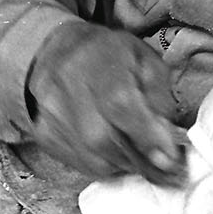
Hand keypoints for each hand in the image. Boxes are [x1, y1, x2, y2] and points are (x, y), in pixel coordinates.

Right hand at [25, 20, 183, 184]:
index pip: (120, 104)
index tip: (170, 159)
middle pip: (102, 139)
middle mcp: (66, 86)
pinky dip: (103, 163)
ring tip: (134, 147)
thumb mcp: (148, 62)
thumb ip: (161, 102)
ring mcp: (50, 112)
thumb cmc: (111, 55)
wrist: (58, 50)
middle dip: (139, 158)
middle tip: (160, 161)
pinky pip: (79, 164)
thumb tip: (166, 149)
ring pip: (92, 158)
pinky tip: (111, 147)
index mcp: (98, 59)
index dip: (147, 136)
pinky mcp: (42, 133)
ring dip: (123, 162)